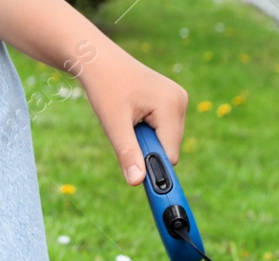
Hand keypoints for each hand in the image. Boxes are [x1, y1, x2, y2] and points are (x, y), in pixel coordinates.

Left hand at [80, 50, 186, 185]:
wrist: (98, 59)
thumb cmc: (105, 86)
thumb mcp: (113, 124)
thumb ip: (127, 153)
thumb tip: (136, 182)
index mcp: (172, 105)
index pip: (170, 154)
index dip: (151, 163)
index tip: (134, 168)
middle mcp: (180, 101)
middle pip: (169, 148)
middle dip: (146, 148)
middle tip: (125, 130)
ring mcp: (177, 100)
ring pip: (165, 140)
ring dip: (145, 140)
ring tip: (127, 119)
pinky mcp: (171, 101)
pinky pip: (162, 130)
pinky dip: (146, 131)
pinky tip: (133, 115)